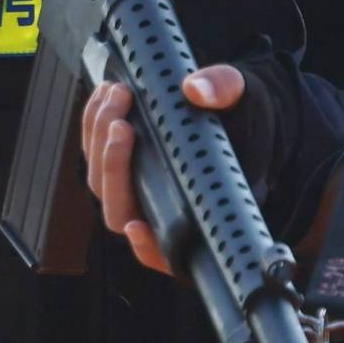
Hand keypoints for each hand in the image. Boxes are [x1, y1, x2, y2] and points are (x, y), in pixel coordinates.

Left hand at [82, 66, 249, 280]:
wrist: (239, 105)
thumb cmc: (247, 117)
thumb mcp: (248, 101)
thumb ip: (226, 91)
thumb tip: (196, 90)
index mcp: (201, 211)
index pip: (169, 251)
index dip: (148, 248)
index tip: (137, 227)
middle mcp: (164, 207)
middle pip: (121, 210)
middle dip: (114, 166)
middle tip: (121, 123)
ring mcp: (139, 187)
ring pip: (102, 183)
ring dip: (99, 139)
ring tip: (115, 95)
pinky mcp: (124, 164)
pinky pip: (98, 156)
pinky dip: (95, 125)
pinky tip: (105, 95)